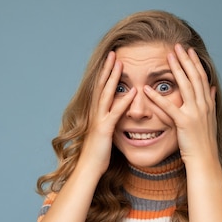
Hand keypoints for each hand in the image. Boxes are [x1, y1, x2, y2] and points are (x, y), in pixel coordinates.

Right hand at [80, 51, 136, 174]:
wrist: (88, 169)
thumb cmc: (97, 154)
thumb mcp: (105, 134)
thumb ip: (110, 122)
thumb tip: (116, 116)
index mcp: (97, 113)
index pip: (101, 88)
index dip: (107, 73)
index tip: (113, 59)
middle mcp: (95, 113)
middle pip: (101, 86)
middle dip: (108, 69)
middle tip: (114, 52)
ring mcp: (99, 121)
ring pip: (105, 94)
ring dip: (113, 78)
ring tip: (119, 63)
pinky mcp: (104, 130)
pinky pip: (115, 113)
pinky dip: (124, 102)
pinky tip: (133, 92)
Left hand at [143, 44, 217, 163]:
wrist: (205, 159)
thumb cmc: (204, 142)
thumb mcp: (209, 119)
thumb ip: (209, 102)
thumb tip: (212, 88)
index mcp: (208, 104)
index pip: (202, 78)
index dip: (195, 63)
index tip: (189, 50)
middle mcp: (203, 105)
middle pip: (194, 77)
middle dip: (186, 60)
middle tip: (177, 46)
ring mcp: (195, 113)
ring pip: (186, 86)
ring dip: (177, 69)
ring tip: (168, 56)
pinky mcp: (185, 123)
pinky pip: (169, 107)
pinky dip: (157, 98)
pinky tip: (147, 89)